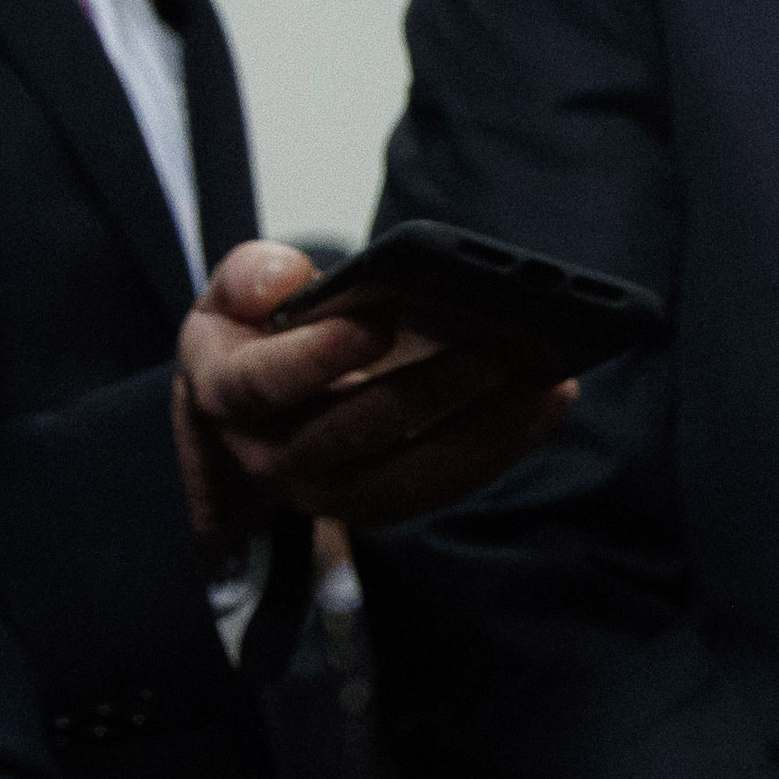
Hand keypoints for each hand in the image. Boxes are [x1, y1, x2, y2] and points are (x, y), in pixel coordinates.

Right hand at [173, 238, 576, 543]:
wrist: (255, 411)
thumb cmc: (258, 336)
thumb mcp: (234, 294)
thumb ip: (253, 277)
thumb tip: (285, 281)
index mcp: (229, 394)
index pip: (264, 384)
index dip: (316, 356)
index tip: (377, 321)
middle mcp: (275, 456)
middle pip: (355, 432)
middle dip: (432, 390)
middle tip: (501, 347)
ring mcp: (332, 491)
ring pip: (410, 473)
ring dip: (484, 428)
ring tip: (544, 378)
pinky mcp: (384, 501)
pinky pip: (444, 484)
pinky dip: (501, 446)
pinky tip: (548, 401)